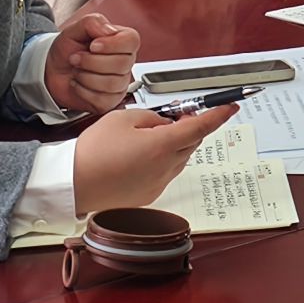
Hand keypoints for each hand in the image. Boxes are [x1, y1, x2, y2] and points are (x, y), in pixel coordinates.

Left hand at [44, 14, 140, 115]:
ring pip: (112, 83)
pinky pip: (102, 99)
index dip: (112, 44)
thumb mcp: (75, 29)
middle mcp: (125, 62)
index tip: (93, 45)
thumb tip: (110, 30)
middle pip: (121, 64)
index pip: (131, 41)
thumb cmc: (67, 50)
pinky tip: (79, 84)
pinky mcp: (110, 101)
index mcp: (121, 41)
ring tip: (77, 70)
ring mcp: (119, 83)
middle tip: (77, 57)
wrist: (52, 71)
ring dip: (86, 76)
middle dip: (91, 61)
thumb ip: (93, 22)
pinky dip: (83, 91)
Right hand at [72, 105, 238, 217]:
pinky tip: (140, 155)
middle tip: (174, 115)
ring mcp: (157, 184)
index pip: (200, 126)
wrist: (72, 184)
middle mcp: (164, 168)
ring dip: (176, 144)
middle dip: (190, 126)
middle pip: (192, 142)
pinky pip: (166, 172)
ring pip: (180, 157)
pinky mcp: (148, 195)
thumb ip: (152, 117)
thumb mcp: (123, 119)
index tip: (231, 106)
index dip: (218, 115)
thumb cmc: (94, 150)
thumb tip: (167, 123)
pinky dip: (163, 160)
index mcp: (161, 146)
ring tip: (150, 135)